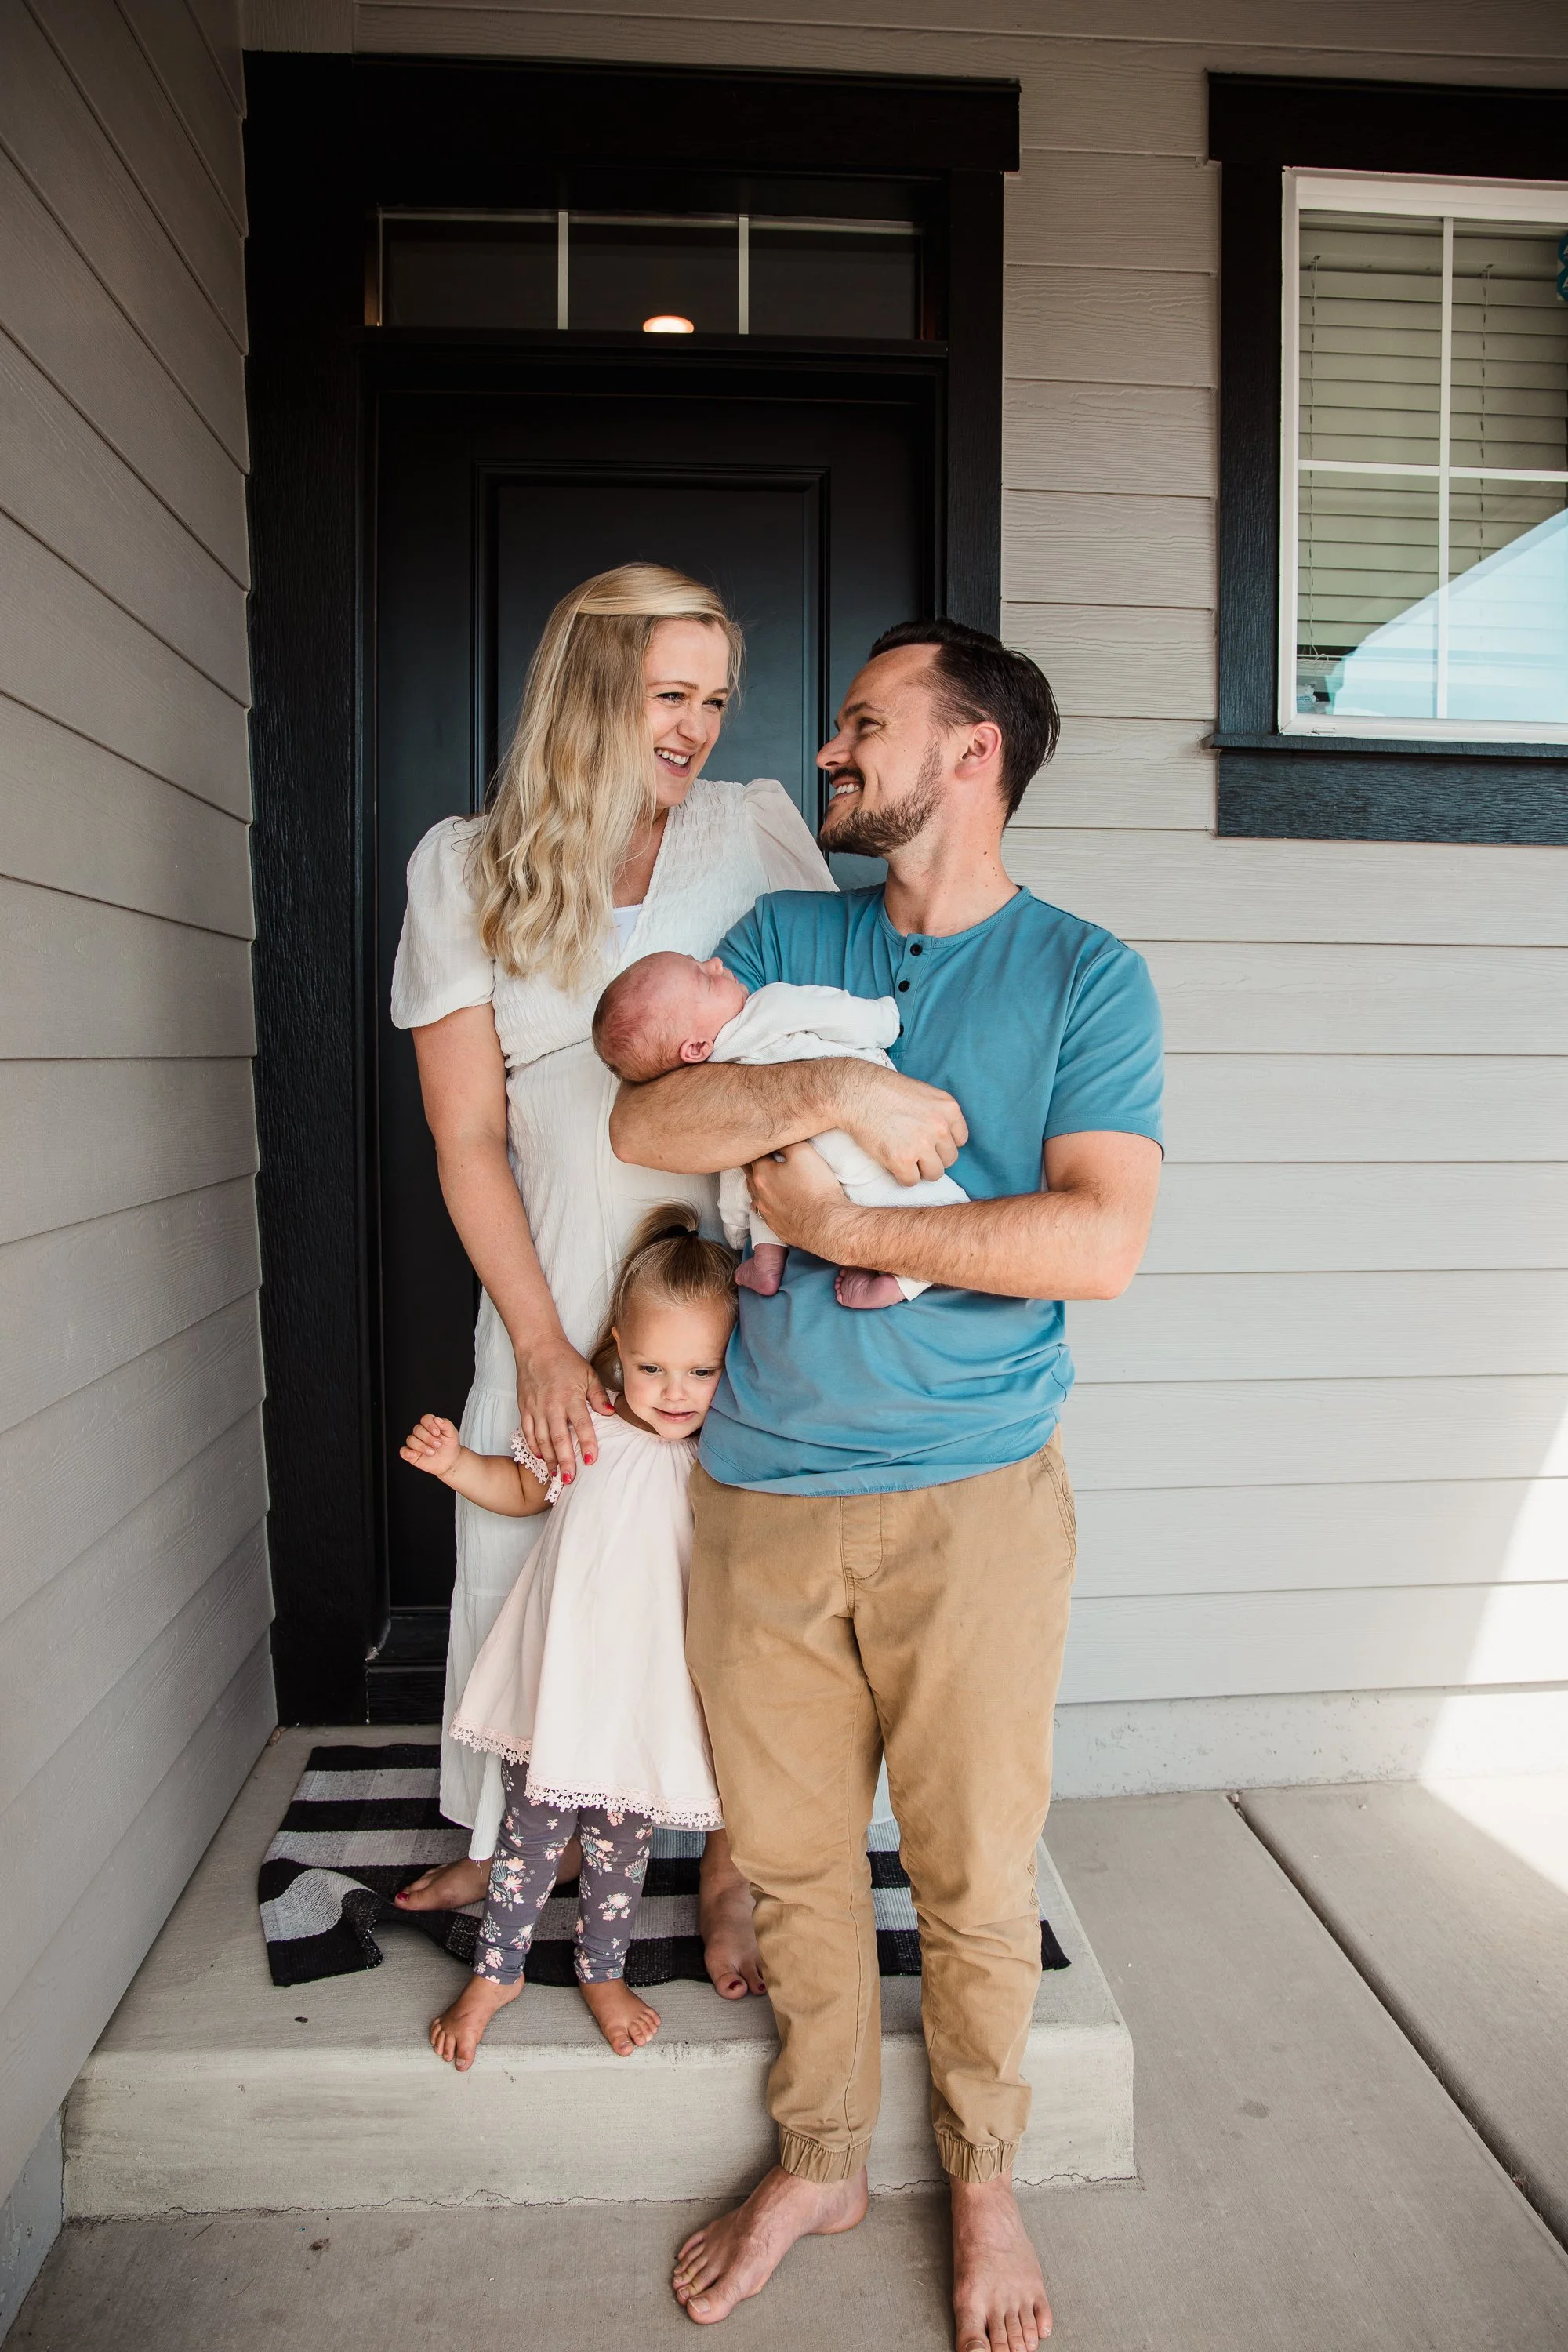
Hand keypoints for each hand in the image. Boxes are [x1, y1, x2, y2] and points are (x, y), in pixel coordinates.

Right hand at [400, 1414, 462, 1480]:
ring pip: (411, 1440)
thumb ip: (446, 1424)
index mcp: (430, 1425)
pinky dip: (407, 1452)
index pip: (425, 1419)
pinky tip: (415, 1454)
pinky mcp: (411, 1454)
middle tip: (438, 1445)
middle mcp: (421, 1433)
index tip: (437, 1433)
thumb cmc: (450, 1446)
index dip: (430, 1425)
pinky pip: (403, 1451)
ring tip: (432, 1452)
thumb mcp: (452, 1434)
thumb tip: (437, 1419)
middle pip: (417, 1429)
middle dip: (428, 1438)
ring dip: (422, 1446)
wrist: (450, 1461)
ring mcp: (415, 1443)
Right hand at [516, 1337, 612, 1480]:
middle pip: (559, 1439)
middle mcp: (552, 1406)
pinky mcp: (524, 1408)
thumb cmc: (565, 1360)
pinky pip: (527, 1432)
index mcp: (571, 1398)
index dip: (587, 1444)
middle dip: (565, 1461)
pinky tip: (540, 1458)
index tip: (591, 1461)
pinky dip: (533, 1446)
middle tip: (570, 1480)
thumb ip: (599, 1396)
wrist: (537, 1347)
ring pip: (541, 1440)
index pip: (582, 1426)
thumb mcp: (588, 1374)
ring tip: (556, 1475)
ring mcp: (535, 1408)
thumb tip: (611, 1413)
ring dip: (549, 1459)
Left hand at [746, 1143, 859, 1259]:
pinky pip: (765, 1213)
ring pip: (755, 1195)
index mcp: (762, 1175)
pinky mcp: (776, 1227)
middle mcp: (759, 1195)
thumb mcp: (803, 1152)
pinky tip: (772, 1202)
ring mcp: (766, 1213)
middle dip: (753, 1165)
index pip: (752, 1155)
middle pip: (749, 1175)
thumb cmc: (816, 1187)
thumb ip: (786, 1143)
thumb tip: (777, 1141)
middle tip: (757, 1157)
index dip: (757, 1148)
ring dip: (758, 1185)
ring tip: (762, 1178)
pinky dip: (767, 1204)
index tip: (760, 1143)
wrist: (827, 1224)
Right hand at [836, 1063, 966, 1185]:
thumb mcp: (923, 1093)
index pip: (960, 1140)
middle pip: (949, 1159)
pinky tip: (891, 1163)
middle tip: (913, 1151)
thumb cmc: (885, 1090)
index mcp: (949, 1109)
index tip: (928, 1142)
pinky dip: (901, 1176)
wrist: (855, 1092)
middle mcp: (940, 1127)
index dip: (942, 1144)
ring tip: (904, 1159)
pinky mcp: (902, 1159)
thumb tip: (945, 1137)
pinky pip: (911, 1181)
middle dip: (932, 1158)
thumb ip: (938, 1114)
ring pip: (934, 1174)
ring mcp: (922, 1144)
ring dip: (920, 1171)